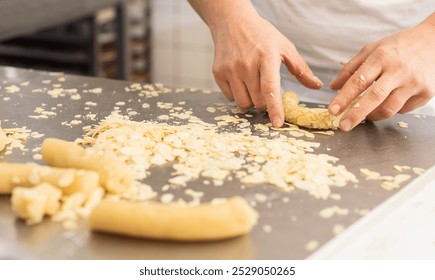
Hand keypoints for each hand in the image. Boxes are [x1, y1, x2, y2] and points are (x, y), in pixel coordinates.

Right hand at [210, 13, 321, 126]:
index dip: (275, 108)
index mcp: (266, 56)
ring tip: (253, 85)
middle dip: (265, 102)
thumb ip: (301, 68)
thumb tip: (317, 86)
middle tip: (266, 89)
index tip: (278, 123)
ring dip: (251, 100)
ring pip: (243, 103)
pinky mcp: (218, 73)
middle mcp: (246, 64)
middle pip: (258, 100)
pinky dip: (238, 94)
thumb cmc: (261, 35)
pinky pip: (230, 97)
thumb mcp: (284, 47)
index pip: (270, 88)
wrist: (232, 22)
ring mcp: (230, 69)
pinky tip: (241, 80)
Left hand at [329, 13, 434, 130]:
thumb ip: (351, 68)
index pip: (358, 81)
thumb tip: (333, 87)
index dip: (343, 98)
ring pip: (389, 109)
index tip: (332, 110)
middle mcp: (398, 70)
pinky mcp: (426, 93)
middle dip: (356, 114)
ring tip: (365, 114)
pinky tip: (390, 100)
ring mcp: (414, 83)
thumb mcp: (372, 49)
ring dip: (373, 115)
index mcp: (381, 57)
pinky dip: (392, 109)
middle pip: (374, 97)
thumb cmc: (398, 46)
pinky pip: (402, 109)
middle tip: (343, 125)